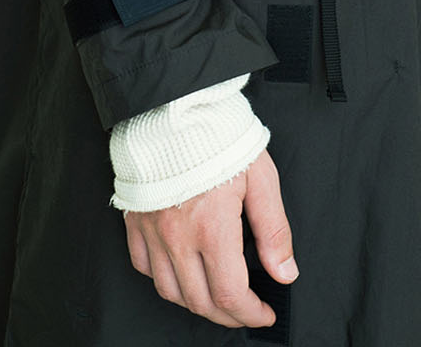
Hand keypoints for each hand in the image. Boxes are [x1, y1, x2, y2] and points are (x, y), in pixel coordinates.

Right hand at [123, 145, 298, 328]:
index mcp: (212, 227)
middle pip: (200, 301)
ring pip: (170, 291)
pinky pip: (144, 266)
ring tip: (216, 296)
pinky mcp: (136, 219)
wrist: (177, 106)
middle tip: (246, 310)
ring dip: (196, 303)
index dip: (251, 313)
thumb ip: (274, 230)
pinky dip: (163, 279)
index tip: (264, 311)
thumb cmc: (219, 136)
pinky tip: (180, 272)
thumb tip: (284, 272)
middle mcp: (178, 236)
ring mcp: (153, 230)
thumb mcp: (261, 178)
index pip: (231, 294)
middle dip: (228, 315)